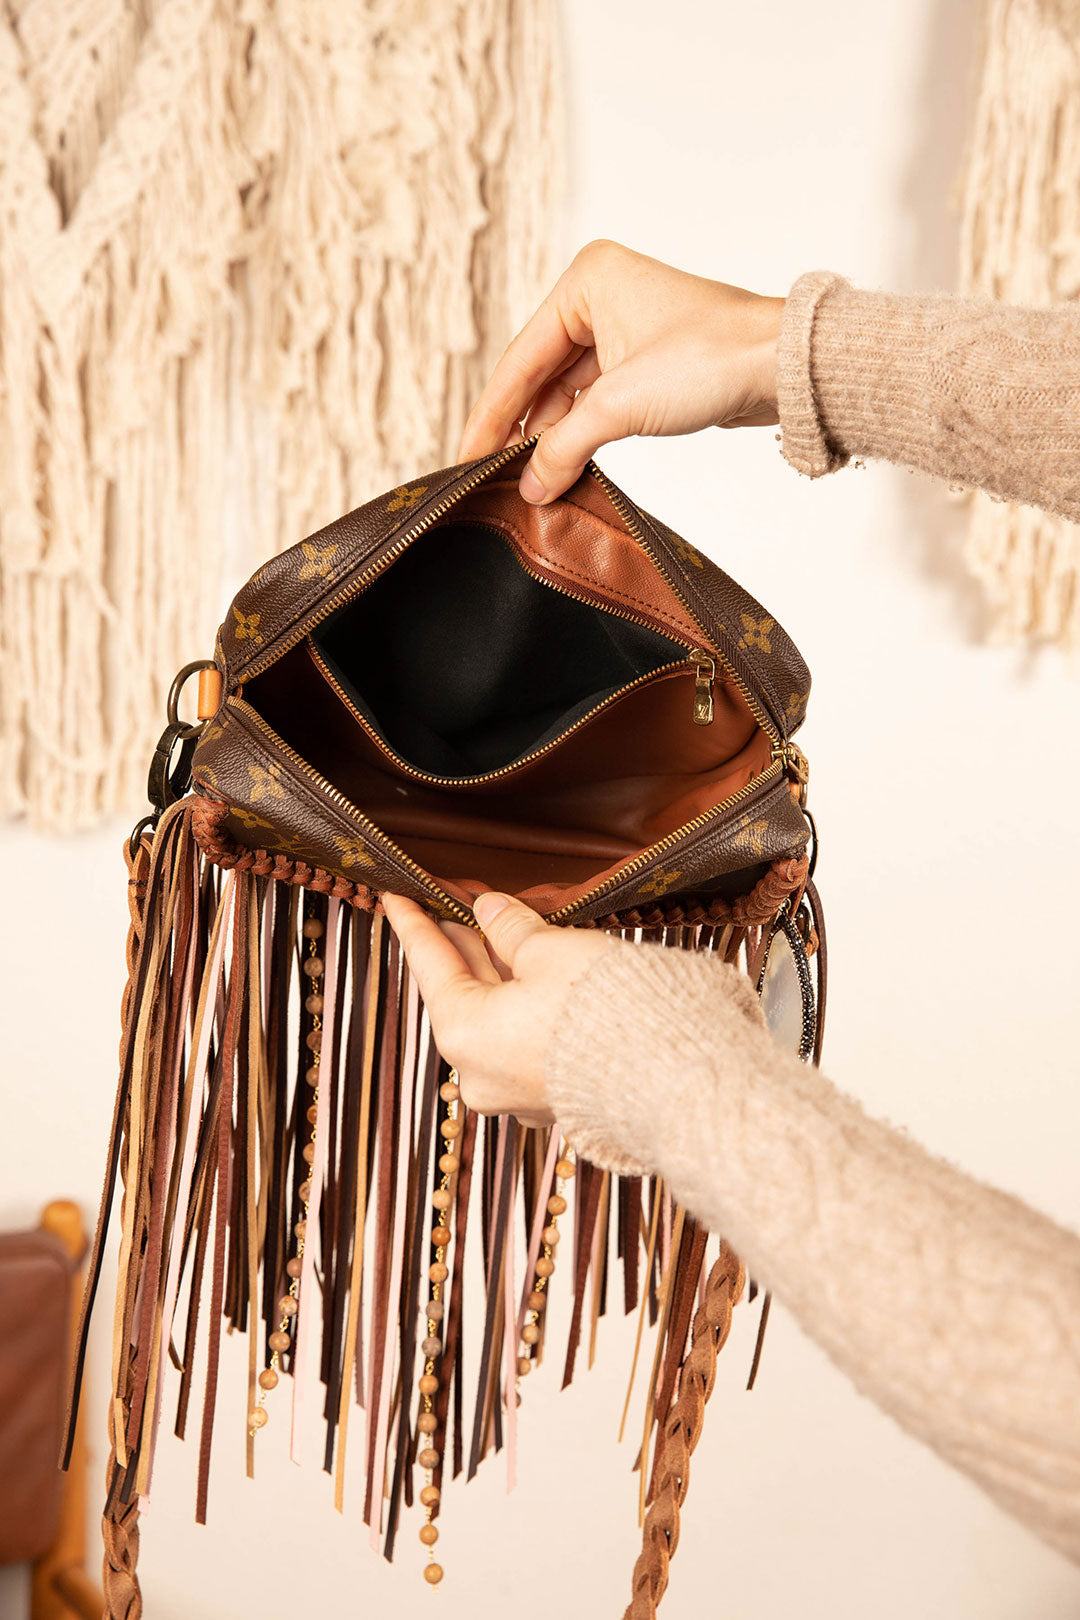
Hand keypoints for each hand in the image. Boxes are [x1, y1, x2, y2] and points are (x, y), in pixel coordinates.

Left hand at [381, 890, 617, 1125]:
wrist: (675, 1079)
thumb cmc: (606, 1010)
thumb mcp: (551, 949)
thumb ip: (512, 928)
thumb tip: (490, 910)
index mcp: (464, 1034)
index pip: (429, 964)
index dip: (414, 923)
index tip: (395, 896)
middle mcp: (479, 1074)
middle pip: (462, 994)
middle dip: (465, 945)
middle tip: (459, 903)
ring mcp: (517, 1094)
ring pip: (496, 1020)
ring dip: (500, 974)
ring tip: (503, 930)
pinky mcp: (553, 1100)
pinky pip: (526, 1043)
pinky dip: (526, 1007)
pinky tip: (540, 976)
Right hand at [459, 238, 783, 503]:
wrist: (783, 368)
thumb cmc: (711, 358)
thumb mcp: (621, 406)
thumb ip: (564, 446)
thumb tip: (530, 487)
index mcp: (586, 280)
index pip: (520, 359)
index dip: (490, 415)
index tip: (466, 458)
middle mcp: (600, 297)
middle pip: (539, 375)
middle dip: (519, 428)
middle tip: (490, 476)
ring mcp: (623, 330)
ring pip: (567, 392)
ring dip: (551, 436)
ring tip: (526, 482)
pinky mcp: (646, 363)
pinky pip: (595, 402)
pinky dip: (579, 434)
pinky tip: (561, 467)